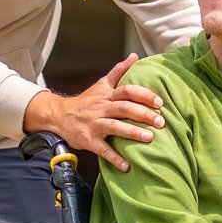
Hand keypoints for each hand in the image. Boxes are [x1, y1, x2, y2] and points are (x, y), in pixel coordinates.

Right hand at [24, 55, 164, 172]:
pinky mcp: (88, 140)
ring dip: (133, 133)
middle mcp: (101, 107)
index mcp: (107, 95)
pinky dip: (115, 158)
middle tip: (161, 122)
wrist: (59, 115)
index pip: (127, 90)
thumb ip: (119, 71)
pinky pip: (102, 150)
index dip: (144, 95)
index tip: (160, 102)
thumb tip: (135, 56)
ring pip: (114, 127)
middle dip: (144, 114)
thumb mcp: (101, 84)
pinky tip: (127, 166)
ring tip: (150, 138)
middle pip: (124, 108)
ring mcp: (94, 124)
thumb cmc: (87, 101)